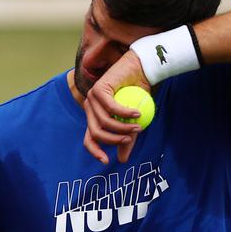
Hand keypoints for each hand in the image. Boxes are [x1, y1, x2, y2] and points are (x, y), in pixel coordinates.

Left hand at [80, 51, 148, 165]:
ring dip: (123, 126)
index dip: (95, 151)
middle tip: (130, 138)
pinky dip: (125, 113)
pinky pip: (111, 107)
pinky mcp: (99, 89)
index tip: (106, 162)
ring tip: (138, 126)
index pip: (89, 139)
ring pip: (104, 121)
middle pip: (96, 132)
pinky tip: (138, 114)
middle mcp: (90, 109)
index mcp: (95, 118)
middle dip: (113, 139)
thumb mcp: (133, 121)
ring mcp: (92, 98)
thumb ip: (127, 138)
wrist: (141, 70)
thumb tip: (122, 160)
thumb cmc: (138, 94)